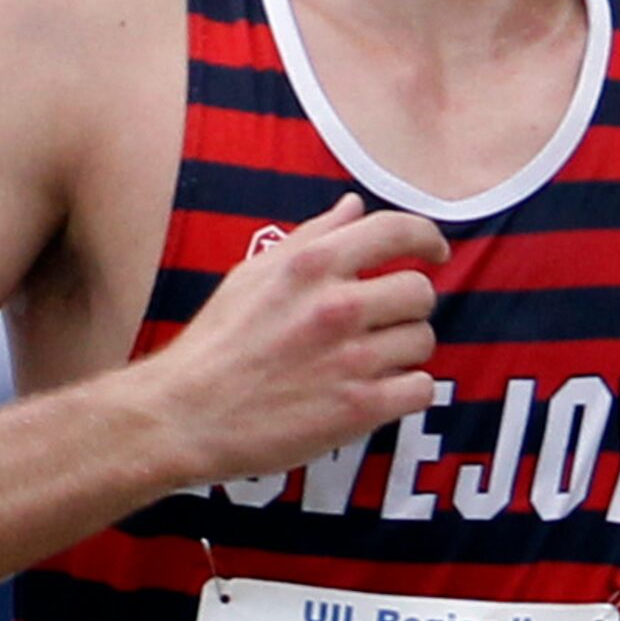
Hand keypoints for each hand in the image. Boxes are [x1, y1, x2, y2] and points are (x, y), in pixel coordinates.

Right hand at [146, 192, 448, 485]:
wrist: (187, 413)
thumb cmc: (217, 343)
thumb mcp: (253, 273)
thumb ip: (311, 237)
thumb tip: (353, 207)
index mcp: (311, 266)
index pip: (397, 230)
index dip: (427, 238)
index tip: (433, 251)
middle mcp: (336, 306)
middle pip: (420, 291)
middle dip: (407, 306)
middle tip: (383, 321)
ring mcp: (351, 359)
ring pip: (422, 341)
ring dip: (403, 350)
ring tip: (369, 360)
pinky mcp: (358, 408)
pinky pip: (420, 389)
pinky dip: (406, 391)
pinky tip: (378, 391)